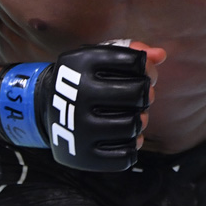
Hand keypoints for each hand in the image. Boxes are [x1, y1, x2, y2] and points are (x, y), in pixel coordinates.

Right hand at [0, 41, 161, 171]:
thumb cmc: (84, 78)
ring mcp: (78, 127)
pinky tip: (126, 136)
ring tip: (133, 115)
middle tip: (140, 96)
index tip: (142, 73)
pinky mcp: (82, 155)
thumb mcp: (100, 56)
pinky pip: (124, 156)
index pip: (136, 62)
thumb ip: (133, 50)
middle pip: (137, 94)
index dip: (147, 68)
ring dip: (140, 119)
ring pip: (133, 124)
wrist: (44, 107)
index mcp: (82, 63)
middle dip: (145, 94)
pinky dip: (132, 145)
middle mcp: (78, 94)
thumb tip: (161, 55)